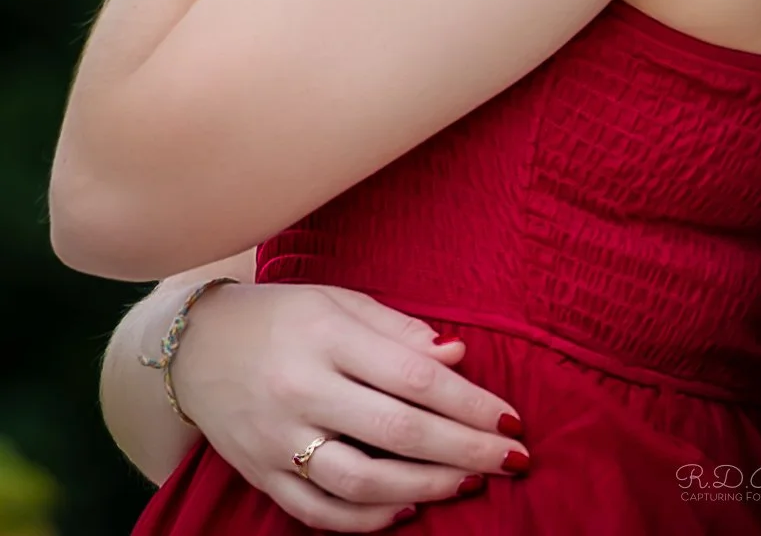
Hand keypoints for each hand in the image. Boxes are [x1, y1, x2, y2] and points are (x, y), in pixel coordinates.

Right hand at [171, 280, 528, 530]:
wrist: (194, 348)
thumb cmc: (280, 316)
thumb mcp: (337, 301)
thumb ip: (396, 329)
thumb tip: (457, 357)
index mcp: (326, 335)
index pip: (412, 376)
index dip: (468, 401)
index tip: (510, 417)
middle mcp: (300, 389)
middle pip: (397, 430)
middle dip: (464, 449)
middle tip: (511, 459)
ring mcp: (278, 439)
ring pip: (361, 481)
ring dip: (425, 487)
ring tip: (468, 482)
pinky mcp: (261, 475)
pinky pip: (320, 511)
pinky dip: (368, 519)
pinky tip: (407, 509)